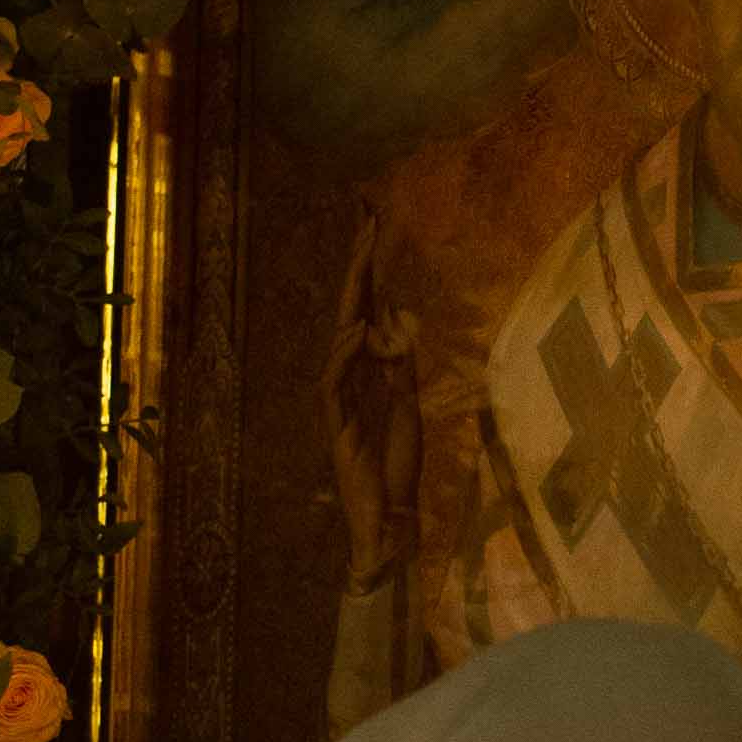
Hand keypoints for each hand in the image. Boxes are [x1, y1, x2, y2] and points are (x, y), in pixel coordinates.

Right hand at [323, 213, 423, 587]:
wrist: (391, 517)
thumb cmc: (396, 466)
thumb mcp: (407, 405)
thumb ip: (399, 367)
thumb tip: (397, 326)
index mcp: (364, 373)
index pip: (365, 312)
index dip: (370, 272)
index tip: (374, 229)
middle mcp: (347, 380)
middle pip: (350, 315)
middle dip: (359, 270)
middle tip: (367, 224)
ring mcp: (339, 402)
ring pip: (338, 341)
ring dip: (353, 301)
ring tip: (366, 261)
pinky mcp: (338, 427)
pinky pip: (334, 383)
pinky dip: (345, 354)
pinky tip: (359, 329)